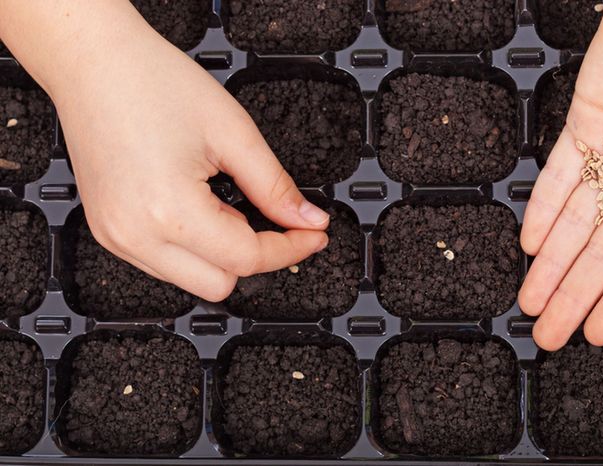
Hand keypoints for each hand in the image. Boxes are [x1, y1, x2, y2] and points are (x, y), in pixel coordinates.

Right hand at [0, 0, 330, 300]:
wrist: (94, 62)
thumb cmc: (152, 83)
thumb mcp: (233, 133)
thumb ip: (275, 186)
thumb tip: (307, 220)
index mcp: (168, 212)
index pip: (247, 259)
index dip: (290, 248)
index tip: (313, 234)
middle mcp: (135, 236)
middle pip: (219, 285)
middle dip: (254, 256)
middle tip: (271, 217)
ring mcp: (116, 238)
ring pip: (191, 280)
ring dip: (222, 254)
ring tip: (226, 202)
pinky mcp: (107, 232)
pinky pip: (163, 263)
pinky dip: (192, 247)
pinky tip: (200, 208)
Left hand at [520, 0, 602, 349]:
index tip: (597, 333)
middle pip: (602, 253)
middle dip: (574, 294)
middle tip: (548, 334)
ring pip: (574, 222)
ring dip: (550, 263)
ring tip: (530, 300)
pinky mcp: (583, 131)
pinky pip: (558, 178)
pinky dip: (542, 209)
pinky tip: (530, 242)